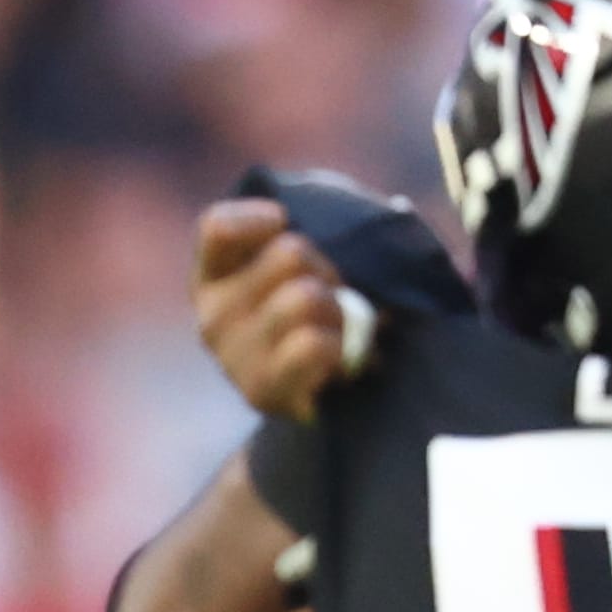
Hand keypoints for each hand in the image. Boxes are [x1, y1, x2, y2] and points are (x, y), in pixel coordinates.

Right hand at [194, 199, 364, 424]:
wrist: (314, 401)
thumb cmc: (311, 321)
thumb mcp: (299, 271)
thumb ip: (316, 234)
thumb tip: (399, 210)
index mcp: (213, 278)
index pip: (218, 228)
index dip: (257, 218)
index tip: (285, 220)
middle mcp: (212, 316)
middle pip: (291, 252)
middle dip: (328, 269)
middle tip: (334, 297)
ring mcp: (232, 356)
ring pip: (306, 297)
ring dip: (339, 312)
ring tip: (338, 331)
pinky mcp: (259, 390)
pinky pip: (312, 344)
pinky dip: (340, 348)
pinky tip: (338, 360)